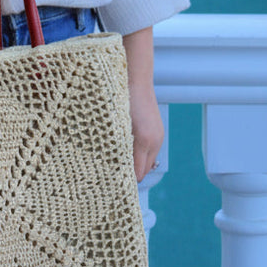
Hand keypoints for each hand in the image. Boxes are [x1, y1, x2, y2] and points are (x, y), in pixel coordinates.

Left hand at [123, 27, 163, 180]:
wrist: (135, 78)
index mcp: (144, 141)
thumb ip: (118, 148)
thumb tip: (117, 169)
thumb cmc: (122, 99)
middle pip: (143, 171)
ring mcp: (157, 136)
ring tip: (114, 167)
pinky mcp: (156, 131)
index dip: (124, 182)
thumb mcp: (117, 125)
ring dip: (133, 165)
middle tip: (109, 181)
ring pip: (146, 161)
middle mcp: (154, 141)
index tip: (110, 188)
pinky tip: (123, 151)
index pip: (138, 174)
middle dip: (129, 176)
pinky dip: (137, 155)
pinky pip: (148, 151)